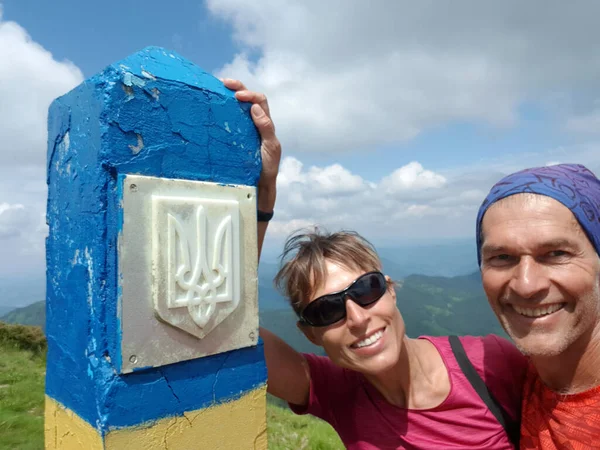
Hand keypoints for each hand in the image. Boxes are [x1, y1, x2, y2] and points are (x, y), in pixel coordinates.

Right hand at [222, 79, 280, 199]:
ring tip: (216, 89)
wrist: (259, 185)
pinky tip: (212, 108)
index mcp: (265, 123)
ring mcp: (244, 129)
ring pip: (238, 107)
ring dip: (228, 96)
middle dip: (237, 87)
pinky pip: (229, 120)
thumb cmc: (267, 167)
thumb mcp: (270, 148)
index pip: (260, 101)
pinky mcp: (234, 137)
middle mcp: (255, 123)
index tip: (237, 96)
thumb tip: (255, 107)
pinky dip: (222, 111)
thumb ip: (265, 128)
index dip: (250, 94)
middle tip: (223, 83)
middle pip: (248, 98)